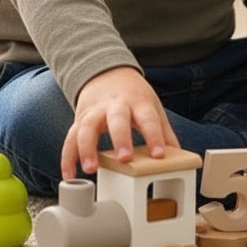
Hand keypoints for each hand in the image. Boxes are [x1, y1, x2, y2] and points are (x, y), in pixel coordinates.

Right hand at [61, 66, 179, 179]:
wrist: (106, 72)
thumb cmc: (133, 94)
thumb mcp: (151, 107)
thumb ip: (164, 132)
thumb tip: (179, 157)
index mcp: (138, 103)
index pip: (148, 119)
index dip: (154, 136)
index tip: (159, 155)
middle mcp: (115, 106)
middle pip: (117, 119)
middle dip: (120, 138)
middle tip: (124, 158)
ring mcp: (94, 112)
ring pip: (87, 128)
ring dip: (87, 148)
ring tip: (91, 169)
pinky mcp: (79, 120)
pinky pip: (70, 138)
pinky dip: (67, 157)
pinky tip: (69, 174)